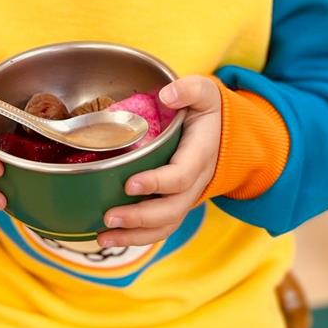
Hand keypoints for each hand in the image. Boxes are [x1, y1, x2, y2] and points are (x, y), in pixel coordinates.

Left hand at [98, 75, 220, 248]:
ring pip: (165, 225)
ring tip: (103, 236)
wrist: (224, 134)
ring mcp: (186, 196)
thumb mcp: (205, 92)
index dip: (157, 183)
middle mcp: (195, 181)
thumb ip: (189, 90)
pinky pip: (160, 227)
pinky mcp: (175, 203)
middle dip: (140, 217)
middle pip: (171, 209)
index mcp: (200, 154)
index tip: (130, 184)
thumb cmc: (207, 111)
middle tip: (109, 217)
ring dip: (135, 236)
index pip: (181, 176)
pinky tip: (109, 237)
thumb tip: (167, 95)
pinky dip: (136, 237)